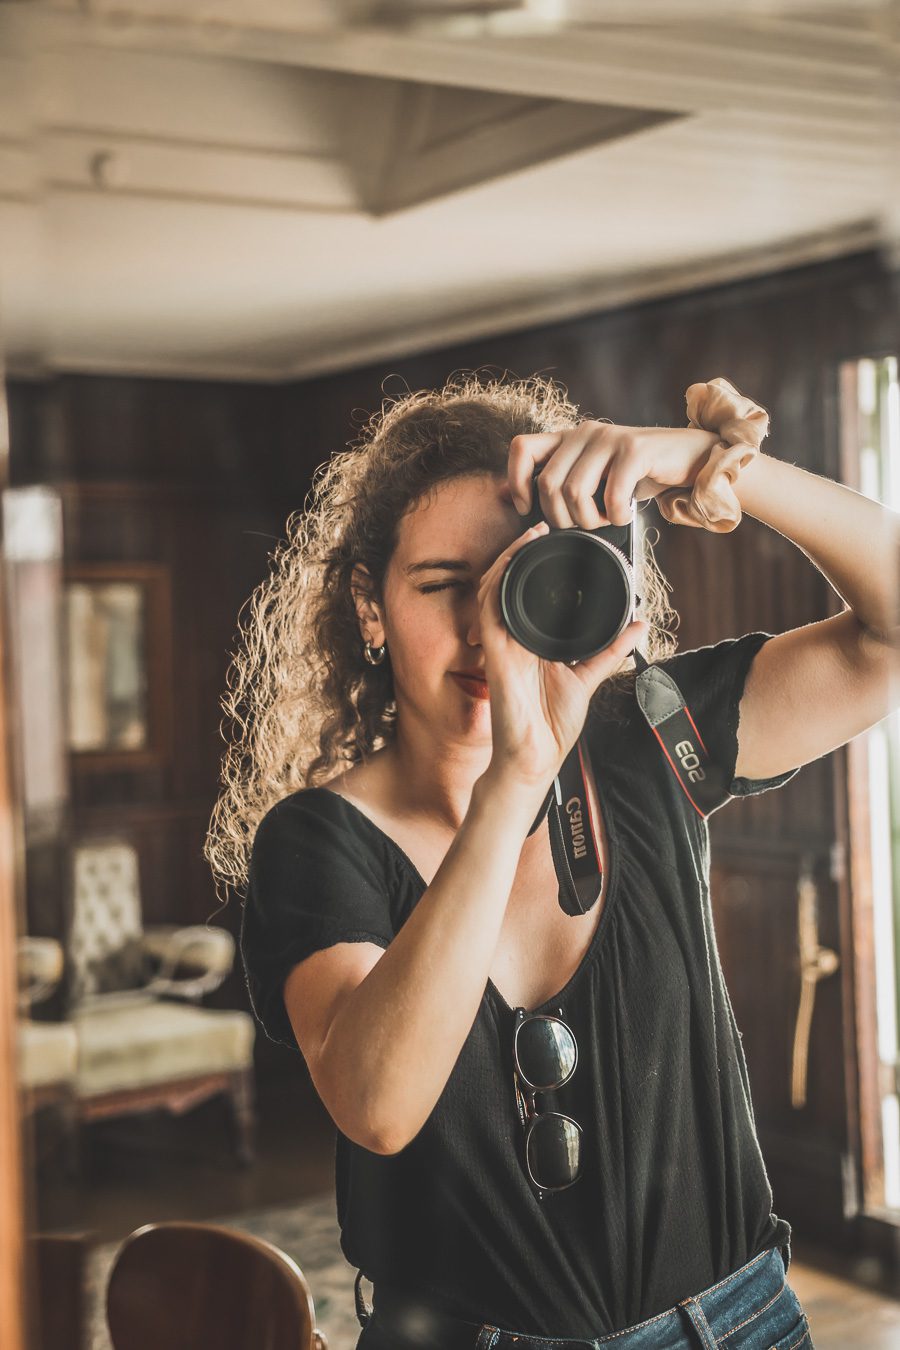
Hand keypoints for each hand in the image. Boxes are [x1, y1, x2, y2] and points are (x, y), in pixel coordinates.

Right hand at [477, 520, 646, 788]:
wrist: (535, 757)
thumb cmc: (552, 724)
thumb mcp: (588, 678)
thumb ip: (610, 651)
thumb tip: (640, 626)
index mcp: (532, 641)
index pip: (529, 594)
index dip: (536, 566)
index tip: (558, 543)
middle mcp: (513, 638)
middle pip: (508, 583)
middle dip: (520, 552)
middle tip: (543, 528)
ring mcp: (501, 643)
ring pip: (494, 587)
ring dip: (509, 558)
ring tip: (530, 535)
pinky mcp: (494, 651)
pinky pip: (488, 607)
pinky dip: (498, 581)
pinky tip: (512, 562)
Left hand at [506, 422, 719, 527]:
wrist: (691, 458)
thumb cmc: (639, 474)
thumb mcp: (595, 478)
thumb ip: (560, 481)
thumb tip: (510, 497)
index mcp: (569, 438)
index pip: (522, 449)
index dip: (516, 482)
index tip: (528, 509)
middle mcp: (584, 432)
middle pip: (548, 484)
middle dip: (562, 518)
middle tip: (585, 524)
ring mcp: (609, 438)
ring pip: (574, 492)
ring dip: (589, 520)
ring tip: (606, 519)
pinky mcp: (634, 450)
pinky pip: (611, 495)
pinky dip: (617, 516)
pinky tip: (626, 515)